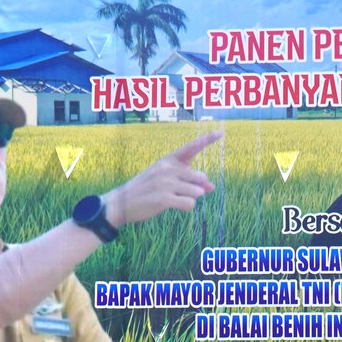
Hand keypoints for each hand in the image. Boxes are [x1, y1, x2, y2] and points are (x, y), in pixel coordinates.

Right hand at [107, 131, 221, 225]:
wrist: (121, 203)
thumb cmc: (147, 190)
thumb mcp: (166, 180)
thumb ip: (188, 181)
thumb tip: (211, 187)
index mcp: (168, 160)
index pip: (190, 148)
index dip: (206, 140)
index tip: (220, 133)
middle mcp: (167, 168)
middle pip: (199, 178)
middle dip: (197, 188)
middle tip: (180, 193)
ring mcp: (165, 183)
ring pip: (197, 192)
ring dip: (190, 199)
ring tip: (173, 199)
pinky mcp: (164, 198)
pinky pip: (190, 204)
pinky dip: (186, 207)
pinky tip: (174, 206)